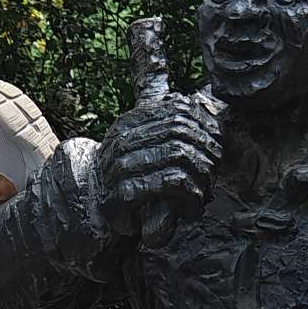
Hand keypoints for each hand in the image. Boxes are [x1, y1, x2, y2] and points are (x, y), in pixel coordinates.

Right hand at [99, 91, 222, 245]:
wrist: (92, 210)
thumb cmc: (123, 178)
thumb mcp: (134, 143)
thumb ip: (155, 122)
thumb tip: (187, 98)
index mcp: (128, 123)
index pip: (178, 110)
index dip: (204, 126)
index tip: (216, 146)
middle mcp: (122, 141)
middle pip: (182, 132)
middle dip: (205, 152)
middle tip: (213, 172)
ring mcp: (121, 167)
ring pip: (180, 156)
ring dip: (201, 177)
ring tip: (204, 192)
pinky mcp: (125, 194)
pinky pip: (172, 182)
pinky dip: (191, 196)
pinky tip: (191, 208)